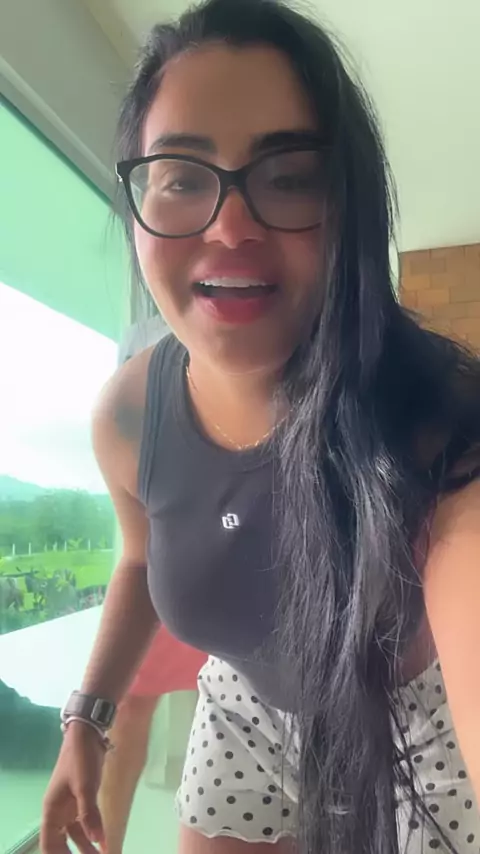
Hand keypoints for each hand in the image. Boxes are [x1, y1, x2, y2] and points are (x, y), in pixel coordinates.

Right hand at [40, 722, 106, 852]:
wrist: (88, 735)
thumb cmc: (80, 759)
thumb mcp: (84, 786)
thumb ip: (90, 814)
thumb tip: (97, 841)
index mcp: (52, 810)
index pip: (49, 843)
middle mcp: (58, 812)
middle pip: (62, 843)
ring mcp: (70, 807)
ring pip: (76, 835)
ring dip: (86, 849)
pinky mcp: (82, 801)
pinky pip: (86, 824)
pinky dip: (93, 835)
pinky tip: (104, 844)